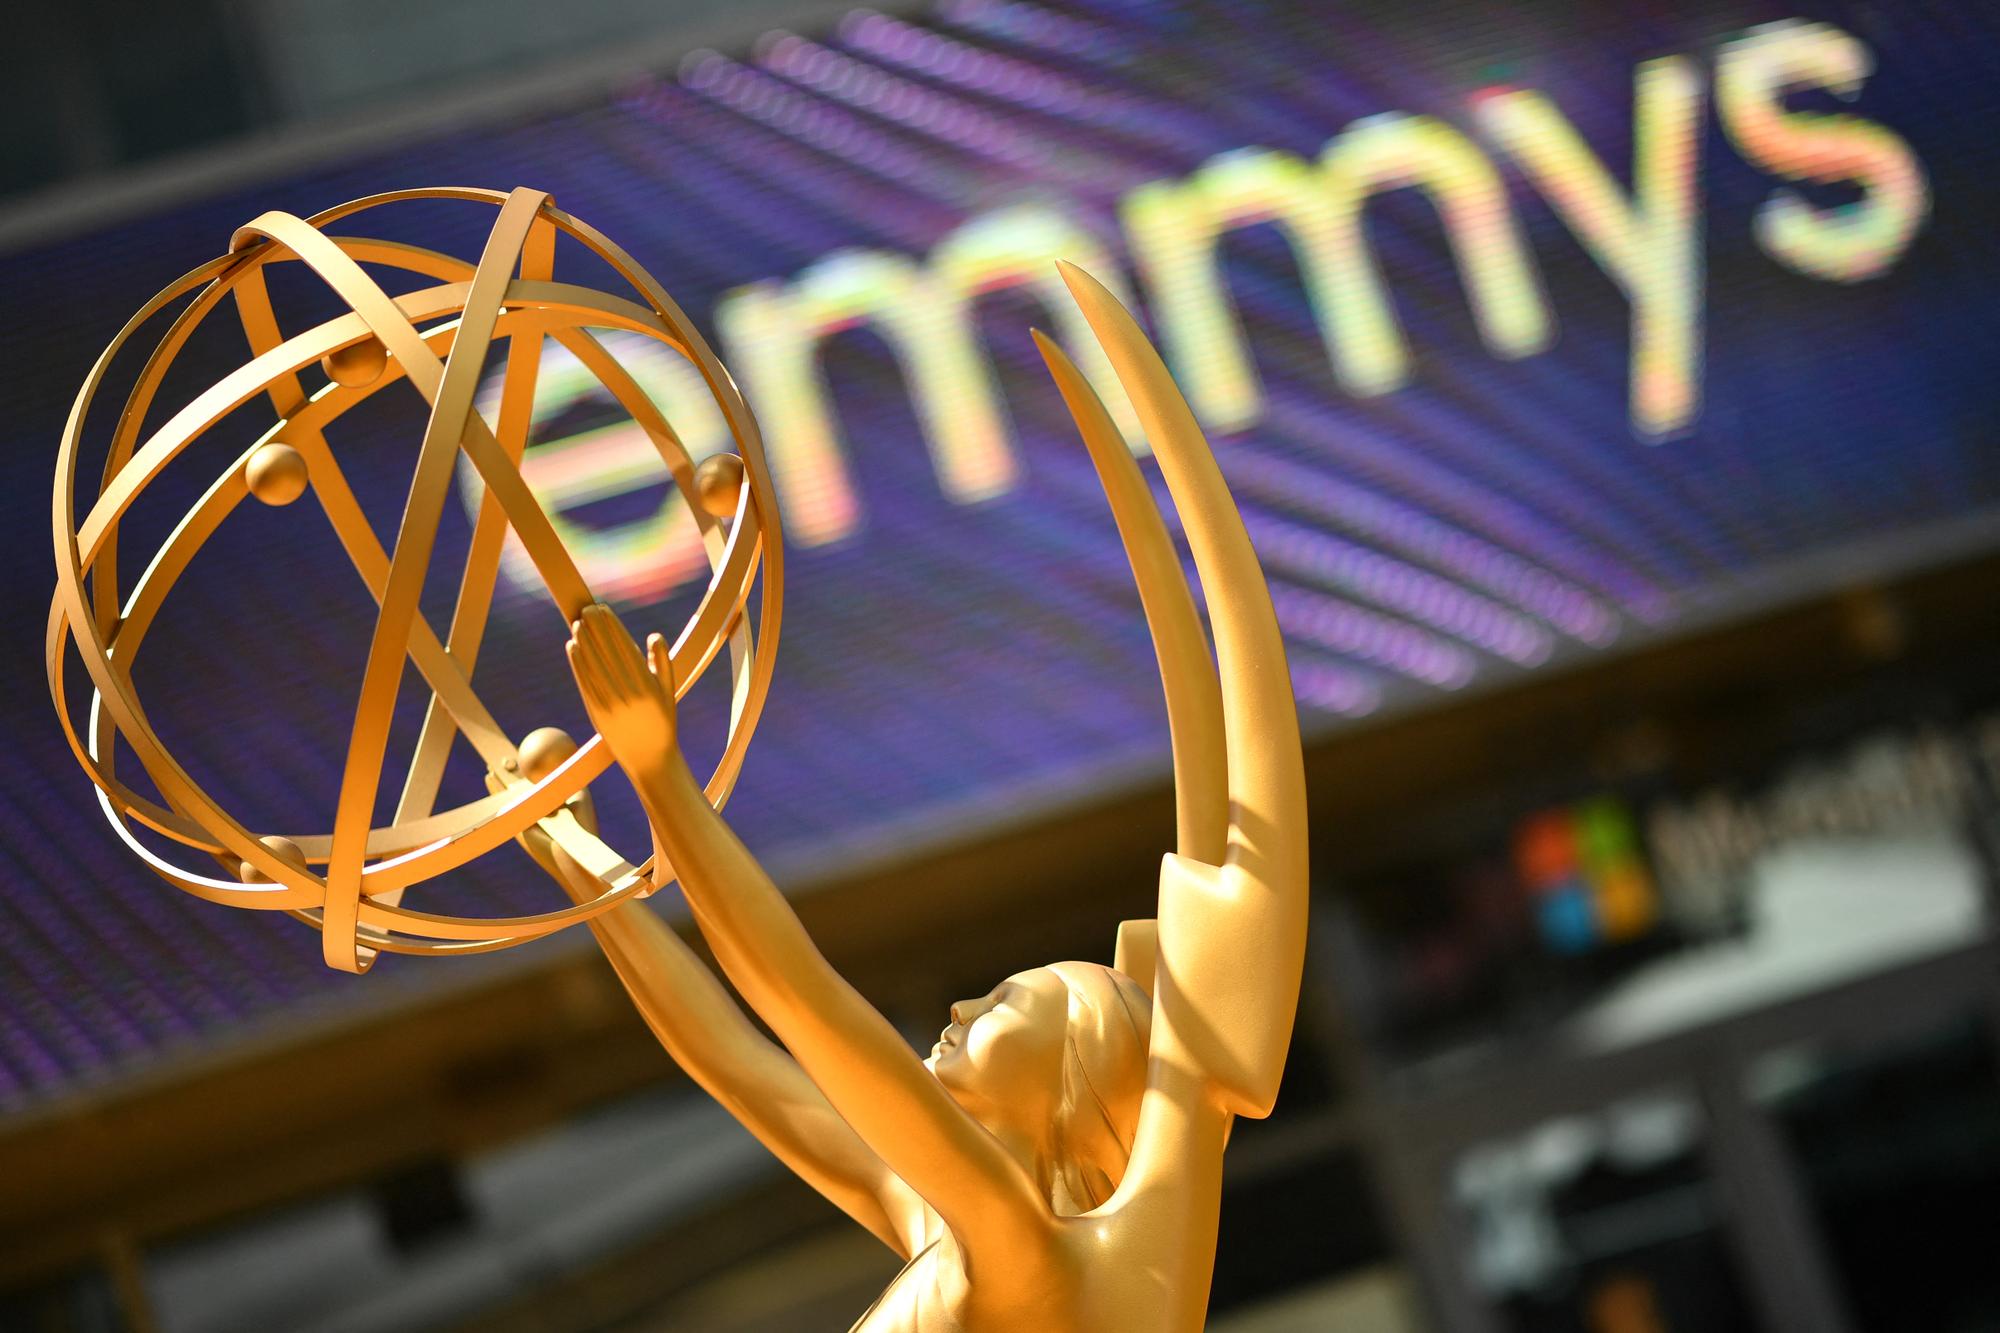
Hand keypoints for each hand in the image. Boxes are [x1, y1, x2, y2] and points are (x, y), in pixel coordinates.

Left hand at [567, 603, 677, 780]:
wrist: (649, 760)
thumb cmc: (662, 723)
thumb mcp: (669, 692)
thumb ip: (663, 662)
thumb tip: (653, 636)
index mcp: (647, 683)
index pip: (625, 646)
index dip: (612, 626)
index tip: (604, 609)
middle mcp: (628, 691)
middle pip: (607, 651)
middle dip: (596, 628)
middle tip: (587, 608)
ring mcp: (610, 702)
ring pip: (593, 664)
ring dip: (584, 641)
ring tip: (579, 623)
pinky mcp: (596, 711)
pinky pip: (584, 681)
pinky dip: (577, 662)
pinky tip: (573, 646)